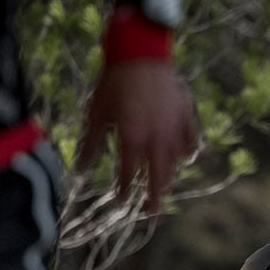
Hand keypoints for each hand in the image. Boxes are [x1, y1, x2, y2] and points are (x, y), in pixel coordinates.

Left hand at [78, 59, 198, 216]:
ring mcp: (174, 131)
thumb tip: (80, 168)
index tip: (121, 201)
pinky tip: (182, 157)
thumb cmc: (114, 84)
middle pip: (158, 178)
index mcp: (133, 141)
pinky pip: (189, 143)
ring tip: (164, 187)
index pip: (129, 175)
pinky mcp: (186, 119)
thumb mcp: (97, 114)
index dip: (124, 190)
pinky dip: (185, 153)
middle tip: (152, 214)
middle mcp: (156, 141)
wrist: (141, 55)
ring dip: (168, 177)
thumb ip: (92, 143)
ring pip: (175, 163)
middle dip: (154, 198)